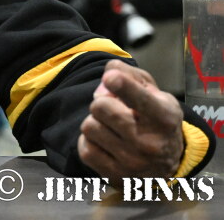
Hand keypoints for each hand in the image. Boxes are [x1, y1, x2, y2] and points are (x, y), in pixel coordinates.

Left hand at [78, 60, 183, 181]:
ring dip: (95, 123)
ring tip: (110, 127)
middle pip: (100, 107)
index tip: (111, 78)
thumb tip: (107, 75)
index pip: (140, 99)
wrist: (166, 163)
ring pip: (89, 127)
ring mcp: (133, 162)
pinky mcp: (116, 176)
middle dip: (101, 102)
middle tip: (113, 109)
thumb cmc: (155, 118)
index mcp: (164, 117)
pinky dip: (90, 142)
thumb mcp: (153, 92)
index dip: (123, 85)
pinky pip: (85, 149)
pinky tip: (105, 142)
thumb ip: (129, 75)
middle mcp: (150, 143)